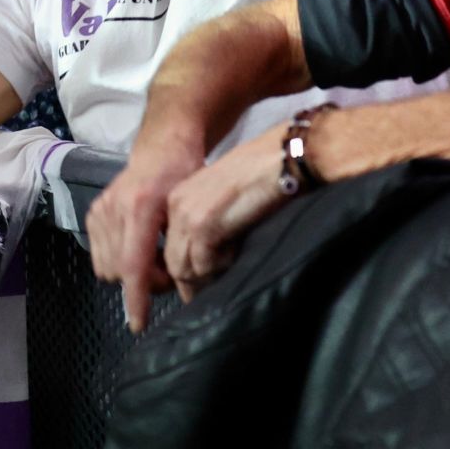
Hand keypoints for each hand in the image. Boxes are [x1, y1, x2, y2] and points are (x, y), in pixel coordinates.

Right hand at [86, 130, 205, 331]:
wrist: (162, 148)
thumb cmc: (185, 174)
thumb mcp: (190, 207)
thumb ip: (183, 243)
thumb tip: (184, 282)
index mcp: (140, 207)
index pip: (133, 264)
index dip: (136, 298)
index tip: (138, 324)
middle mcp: (113, 209)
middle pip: (119, 272)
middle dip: (144, 283)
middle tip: (169, 272)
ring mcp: (99, 211)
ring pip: (107, 268)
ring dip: (130, 274)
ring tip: (155, 259)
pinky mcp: (92, 214)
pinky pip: (100, 256)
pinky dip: (118, 261)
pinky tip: (140, 249)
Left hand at [161, 125, 287, 301]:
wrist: (280, 158)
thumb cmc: (261, 175)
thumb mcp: (222, 197)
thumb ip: (208, 221)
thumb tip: (208, 256)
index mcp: (179, 196)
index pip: (169, 246)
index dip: (185, 269)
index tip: (200, 283)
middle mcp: (177, 204)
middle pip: (173, 261)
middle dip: (192, 282)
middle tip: (213, 291)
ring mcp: (188, 215)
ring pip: (184, 268)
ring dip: (207, 278)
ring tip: (229, 271)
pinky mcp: (204, 225)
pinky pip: (203, 266)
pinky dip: (220, 270)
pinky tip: (237, 255)